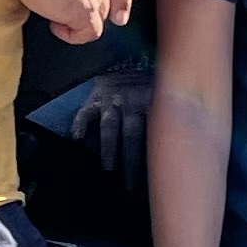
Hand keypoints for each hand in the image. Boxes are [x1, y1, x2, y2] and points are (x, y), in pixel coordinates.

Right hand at [73, 65, 153, 185]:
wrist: (125, 61)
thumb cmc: (145, 88)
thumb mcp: (160, 99)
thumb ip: (162, 121)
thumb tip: (168, 154)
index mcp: (150, 104)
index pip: (154, 134)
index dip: (153, 156)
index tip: (154, 178)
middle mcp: (130, 103)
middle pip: (132, 135)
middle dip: (130, 161)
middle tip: (128, 184)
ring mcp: (110, 101)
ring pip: (109, 126)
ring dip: (108, 149)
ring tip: (107, 168)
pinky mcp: (93, 99)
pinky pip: (85, 113)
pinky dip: (80, 126)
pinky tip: (77, 140)